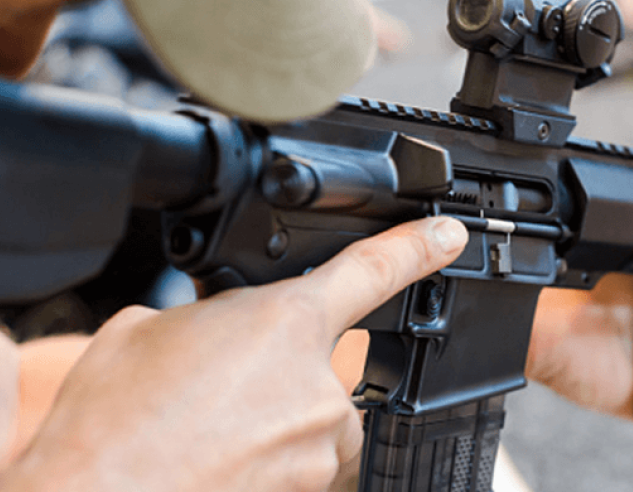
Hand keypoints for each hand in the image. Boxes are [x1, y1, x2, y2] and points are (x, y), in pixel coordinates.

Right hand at [1, 216, 466, 491]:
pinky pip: (300, 463)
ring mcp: (317, 447)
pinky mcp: (309, 491)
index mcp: (286, 323)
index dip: (416, 248)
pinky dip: (266, 459)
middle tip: (214, 390)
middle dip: (278, 373)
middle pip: (322, 366)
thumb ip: (201, 317)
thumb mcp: (146, 331)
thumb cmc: (113, 425)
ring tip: (207, 431)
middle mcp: (318, 386)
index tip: (447, 237)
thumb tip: (206, 329)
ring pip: (312, 421)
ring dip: (272, 421)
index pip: (373, 271)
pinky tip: (217, 457)